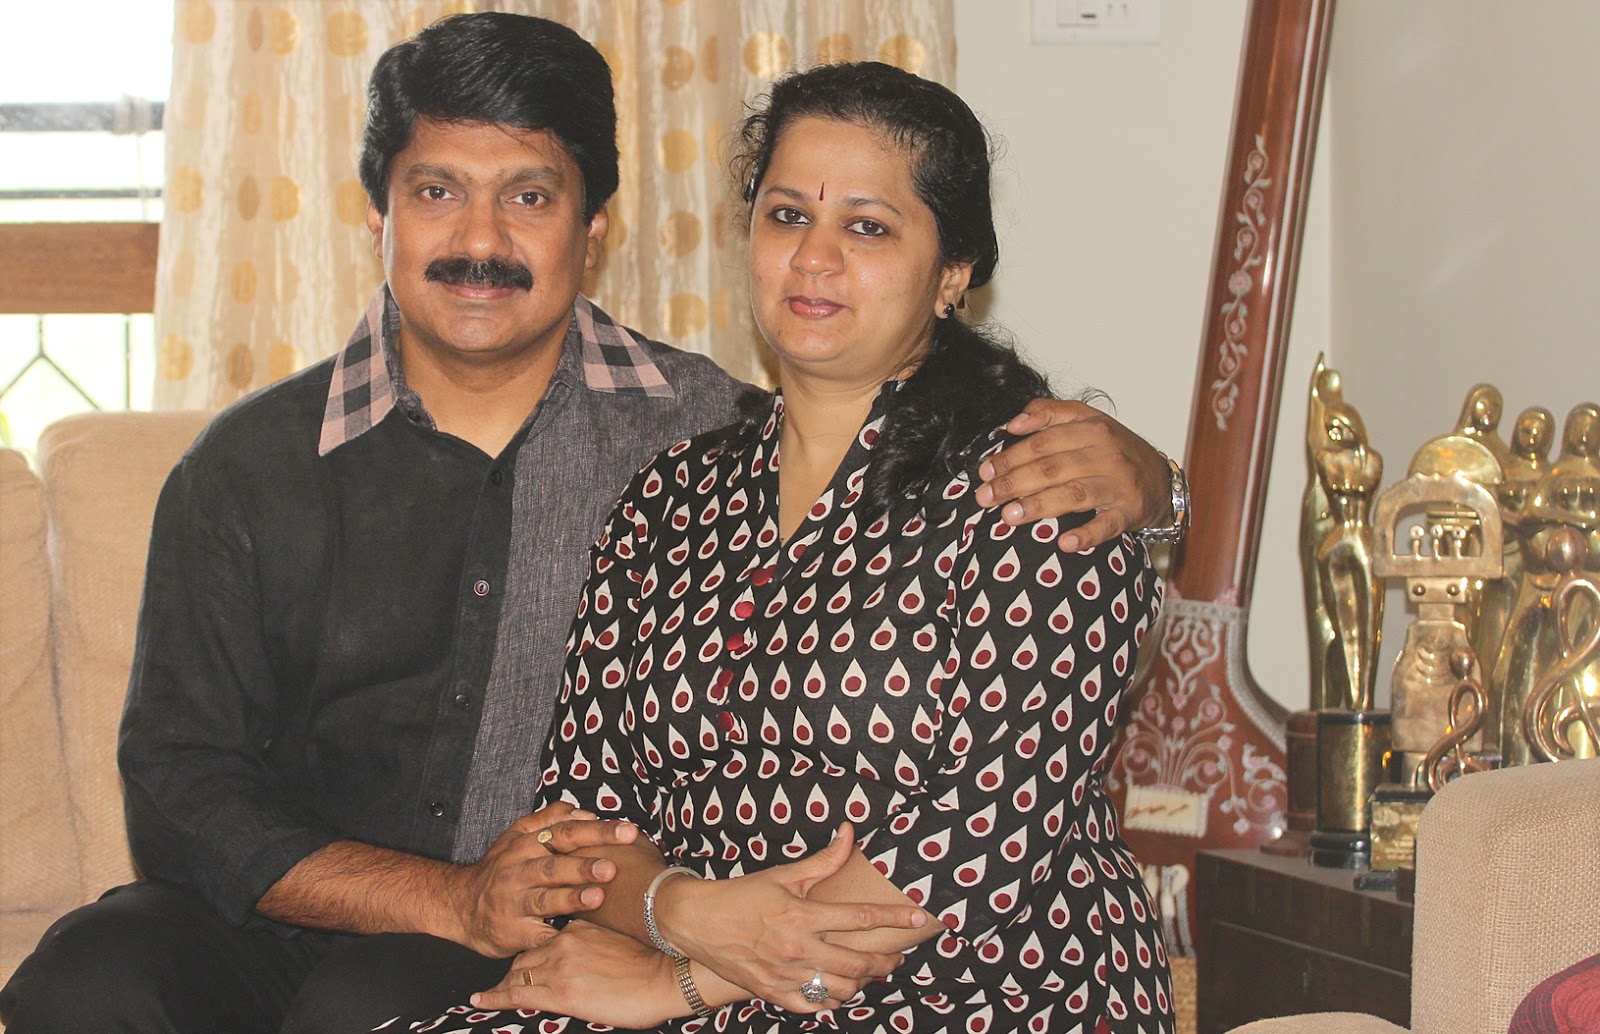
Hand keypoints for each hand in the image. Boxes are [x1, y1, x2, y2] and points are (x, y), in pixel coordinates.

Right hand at [445, 802, 638, 956]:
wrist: (459, 905)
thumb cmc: (500, 869)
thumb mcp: (517, 835)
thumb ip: (550, 819)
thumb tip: (586, 811)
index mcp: (526, 845)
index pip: (566, 832)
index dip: (597, 832)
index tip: (629, 832)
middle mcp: (518, 871)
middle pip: (555, 866)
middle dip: (584, 867)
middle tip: (613, 868)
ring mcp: (514, 903)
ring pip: (544, 899)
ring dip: (571, 898)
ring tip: (597, 897)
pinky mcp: (511, 932)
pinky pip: (535, 935)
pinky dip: (553, 936)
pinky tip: (575, 936)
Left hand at [470, 921, 684, 1025]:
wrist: (669, 975)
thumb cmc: (658, 960)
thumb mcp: (626, 939)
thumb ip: (605, 939)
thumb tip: (602, 949)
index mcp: (582, 927)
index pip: (548, 936)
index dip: (536, 946)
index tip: (530, 954)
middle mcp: (565, 941)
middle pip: (528, 952)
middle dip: (516, 964)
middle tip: (504, 975)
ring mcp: (560, 966)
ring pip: (518, 970)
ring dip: (504, 980)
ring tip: (488, 990)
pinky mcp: (559, 992)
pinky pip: (515, 993)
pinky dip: (494, 996)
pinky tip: (480, 998)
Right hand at [656, 824, 923, 1012]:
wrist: (696, 921)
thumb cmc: (742, 894)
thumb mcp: (783, 874)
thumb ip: (823, 861)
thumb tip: (850, 833)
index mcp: (801, 915)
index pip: (860, 917)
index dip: (893, 917)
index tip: (917, 916)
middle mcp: (796, 948)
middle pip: (858, 962)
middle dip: (886, 961)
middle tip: (896, 957)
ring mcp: (784, 974)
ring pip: (840, 989)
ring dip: (862, 983)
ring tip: (869, 973)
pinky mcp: (772, 992)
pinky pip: (814, 1005)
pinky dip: (832, 1000)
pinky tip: (838, 989)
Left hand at [976, 397, 1170, 551]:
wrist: (1161, 479)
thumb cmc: (1114, 450)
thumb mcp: (1087, 421)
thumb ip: (1049, 413)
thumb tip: (1013, 423)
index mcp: (1091, 428)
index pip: (1043, 442)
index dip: (1011, 456)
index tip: (985, 471)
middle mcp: (1106, 453)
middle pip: (1052, 468)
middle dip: (1014, 483)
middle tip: (985, 497)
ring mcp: (1118, 483)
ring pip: (1074, 494)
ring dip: (1039, 506)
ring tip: (1009, 517)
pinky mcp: (1129, 512)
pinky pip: (1107, 525)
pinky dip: (1087, 535)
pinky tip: (1065, 543)